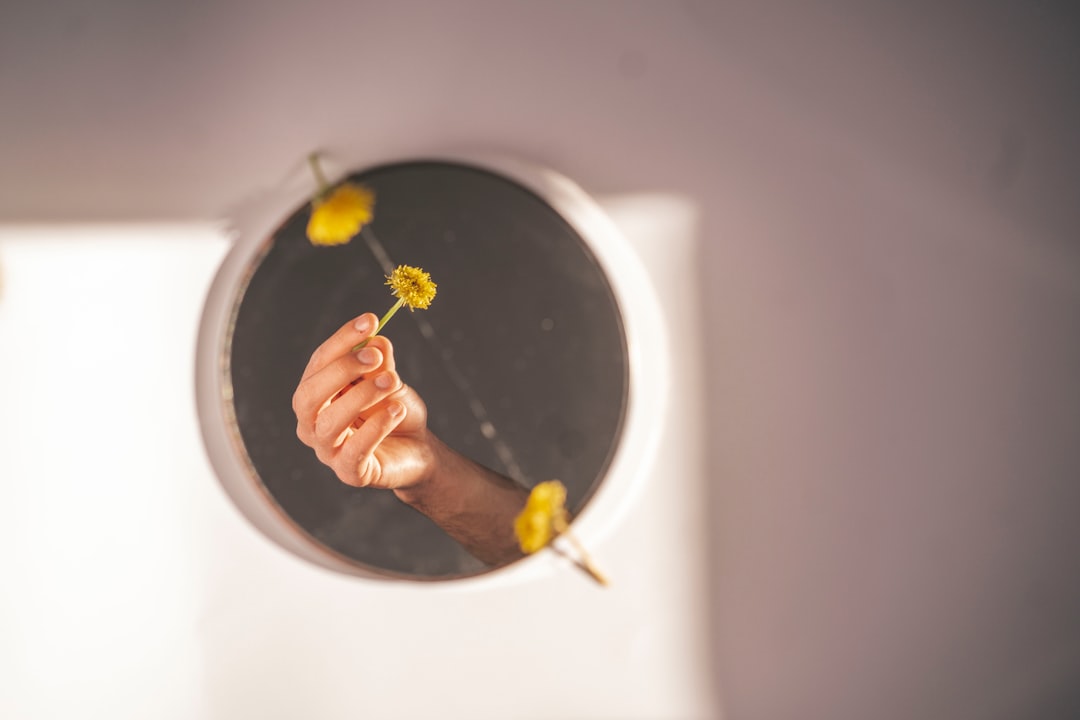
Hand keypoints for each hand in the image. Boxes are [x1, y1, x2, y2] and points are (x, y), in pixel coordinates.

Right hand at [292, 313, 432, 489]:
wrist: (417, 449)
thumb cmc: (394, 411)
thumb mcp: (388, 380)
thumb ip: (379, 363)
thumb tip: (375, 341)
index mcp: (316, 396)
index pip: (318, 364)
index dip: (341, 340)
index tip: (370, 320)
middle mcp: (312, 424)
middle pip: (308, 395)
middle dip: (341, 370)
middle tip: (375, 356)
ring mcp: (328, 452)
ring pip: (330, 423)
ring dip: (362, 396)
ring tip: (393, 381)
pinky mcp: (350, 473)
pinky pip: (354, 451)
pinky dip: (375, 428)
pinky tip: (397, 410)